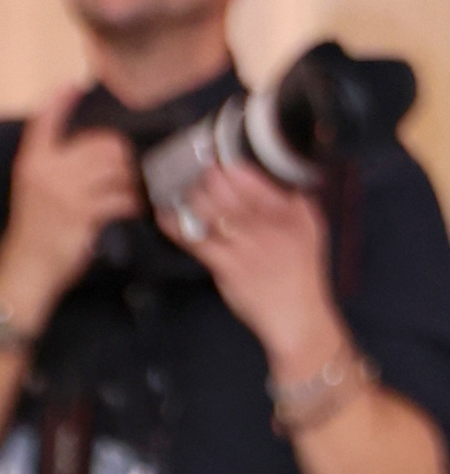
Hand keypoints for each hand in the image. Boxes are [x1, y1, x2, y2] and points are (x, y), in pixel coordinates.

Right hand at [0, 83, 140, 325]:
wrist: (25, 272)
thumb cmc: (33, 231)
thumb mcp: (32, 189)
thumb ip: (52, 162)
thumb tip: (88, 141)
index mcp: (32, 162)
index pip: (44, 120)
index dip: (60, 100)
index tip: (74, 83)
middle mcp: (47, 171)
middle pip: (101, 143)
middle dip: (124, 153)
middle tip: (139, 161)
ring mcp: (65, 191)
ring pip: (115, 167)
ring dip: (134, 176)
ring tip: (144, 183)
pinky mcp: (82, 213)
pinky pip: (121, 198)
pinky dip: (135, 202)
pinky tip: (140, 206)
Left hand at [169, 155, 344, 372]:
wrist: (298, 315)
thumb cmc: (300, 274)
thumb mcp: (309, 228)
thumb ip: (292, 202)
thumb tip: (274, 180)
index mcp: (288, 211)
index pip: (255, 181)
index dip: (231, 168)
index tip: (217, 158)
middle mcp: (267, 223)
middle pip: (230, 192)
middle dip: (208, 178)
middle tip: (192, 169)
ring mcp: (246, 245)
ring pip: (213, 212)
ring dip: (192, 197)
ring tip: (176, 188)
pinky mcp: (228, 267)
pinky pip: (197, 242)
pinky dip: (178, 228)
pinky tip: (165, 217)